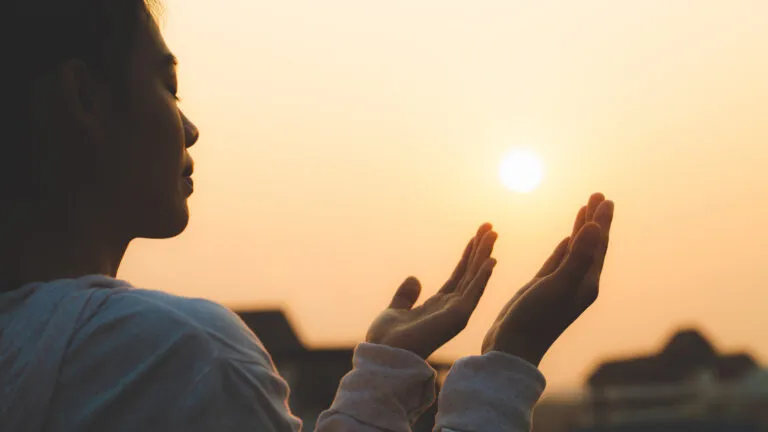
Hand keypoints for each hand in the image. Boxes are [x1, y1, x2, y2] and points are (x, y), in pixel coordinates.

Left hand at [367, 223, 498, 358]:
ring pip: (475, 278)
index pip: (459, 275)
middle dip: (480, 250)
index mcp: (439, 305)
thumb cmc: (388, 339)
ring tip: (493, 235)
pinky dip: (483, 277)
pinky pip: (473, 293)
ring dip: (484, 256)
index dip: (468, 256)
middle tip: (490, 228)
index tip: (476, 236)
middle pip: (470, 273)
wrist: (384, 353)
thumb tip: (414, 279)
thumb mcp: (395, 309)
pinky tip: (491, 260)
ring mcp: (456, 312)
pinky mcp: (457, 317)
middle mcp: (451, 307)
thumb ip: (406, 295)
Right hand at [482, 193, 614, 365]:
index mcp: (586, 283)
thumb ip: (579, 257)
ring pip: (575, 250)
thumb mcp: (558, 286)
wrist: (512, 349)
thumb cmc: (535, 320)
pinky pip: (559, 261)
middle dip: (595, 220)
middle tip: (598, 195)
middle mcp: (578, 284)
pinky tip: (567, 239)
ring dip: (581, 229)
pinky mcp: (543, 289)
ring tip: (585, 208)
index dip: (602, 221)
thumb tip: (596, 227)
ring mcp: (561, 286)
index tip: (605, 198)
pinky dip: (565, 247)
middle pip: (591, 244)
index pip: (598, 244)